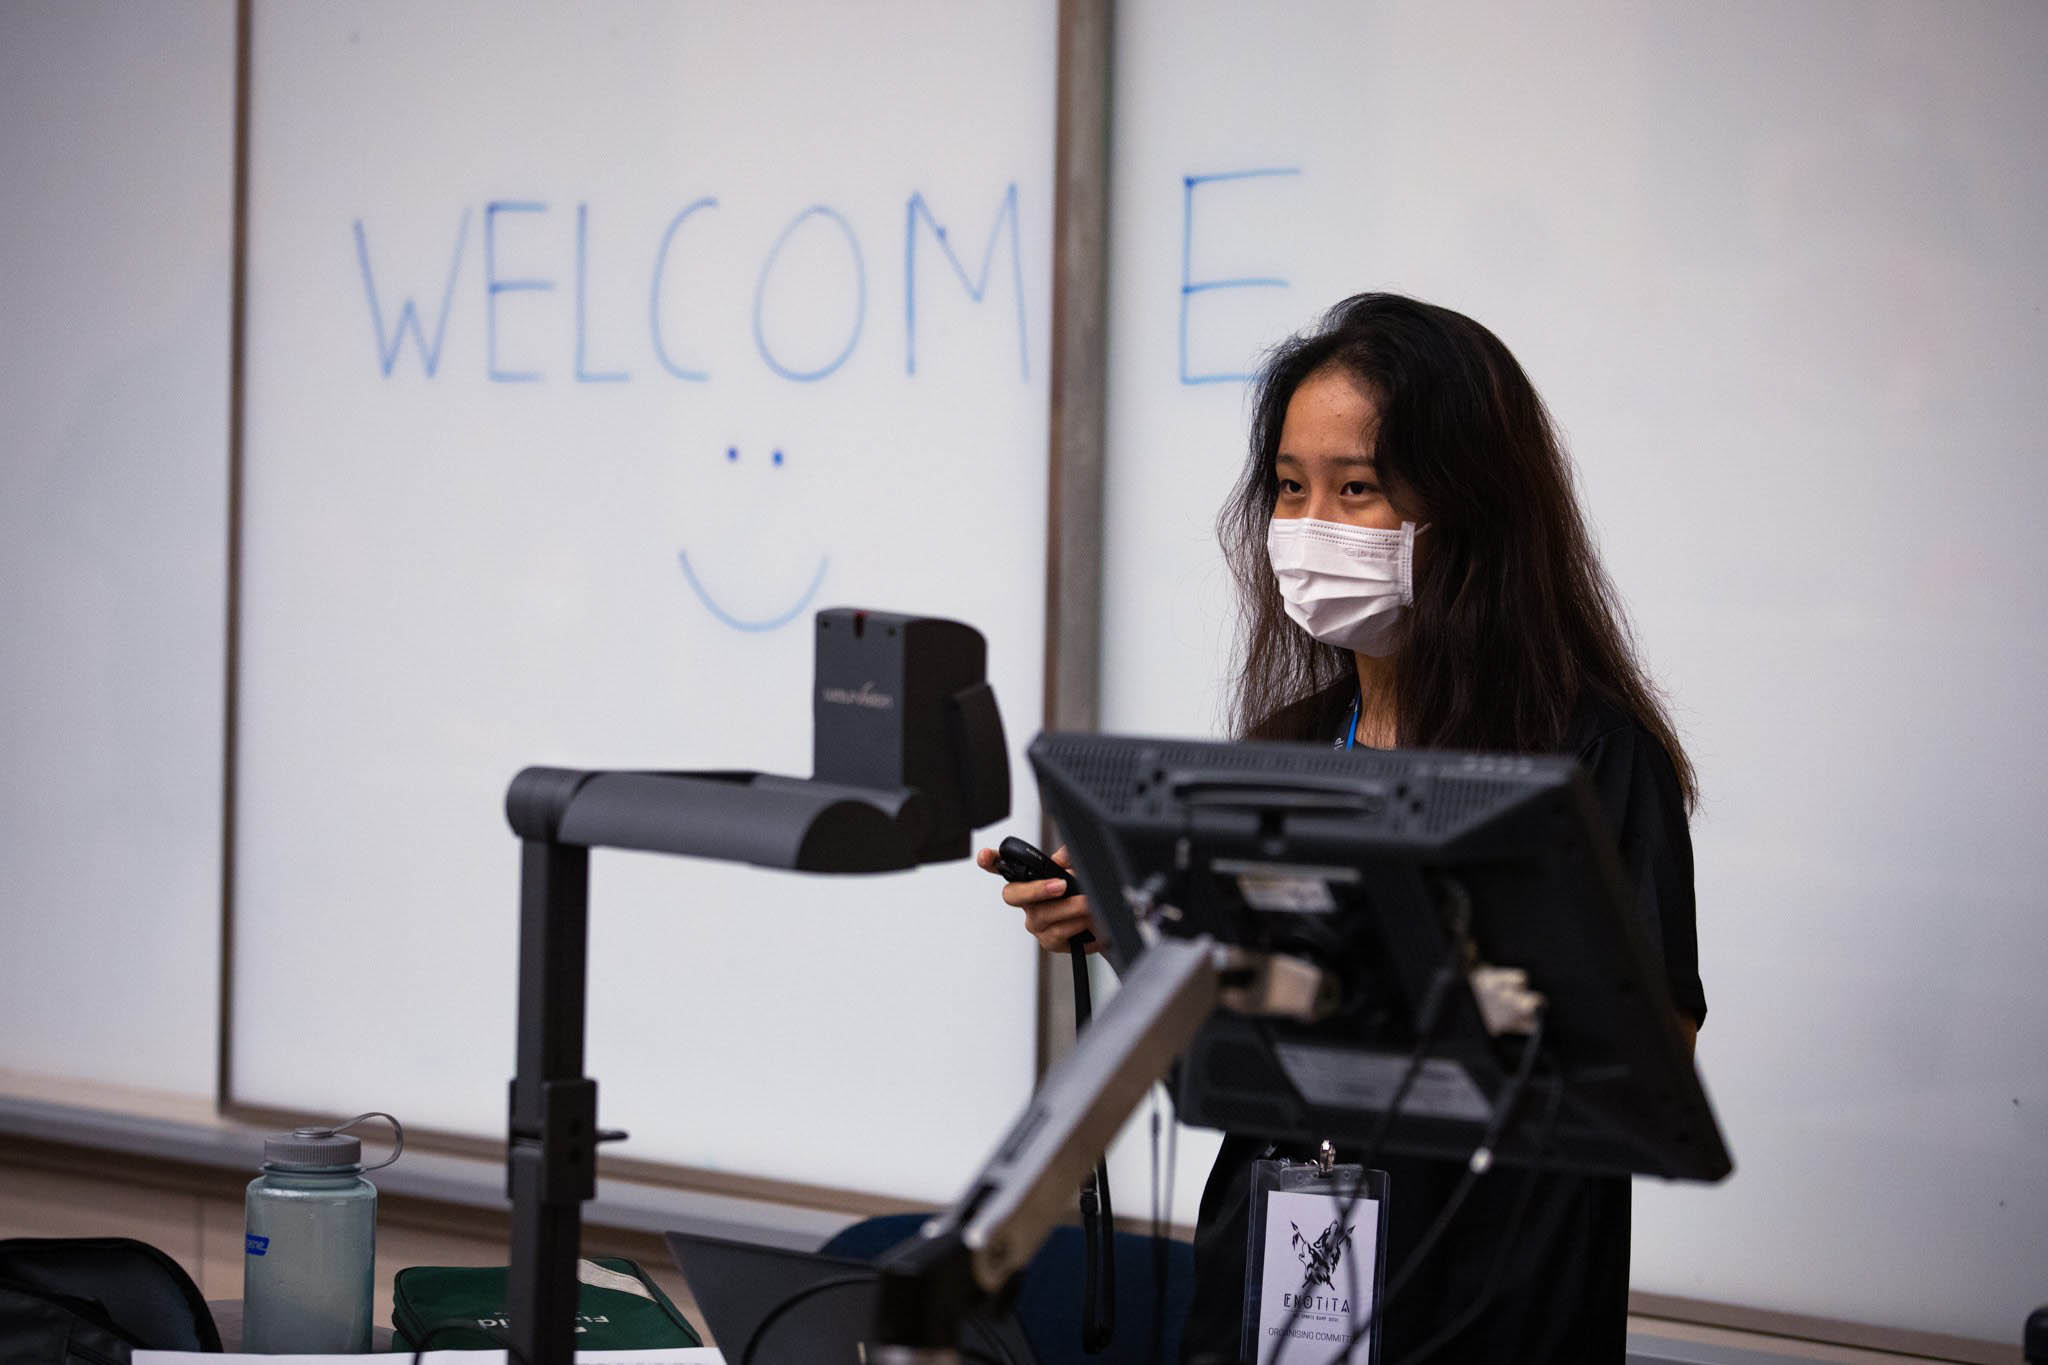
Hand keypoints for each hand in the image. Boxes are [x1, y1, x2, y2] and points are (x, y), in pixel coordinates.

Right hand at [975, 844, 1101, 953]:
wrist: (1104, 922)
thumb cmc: (1084, 894)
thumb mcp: (1078, 870)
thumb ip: (1069, 859)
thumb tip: (1064, 854)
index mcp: (1030, 879)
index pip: (1003, 866)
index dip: (990, 861)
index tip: (985, 856)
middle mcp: (1027, 902)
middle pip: (1012, 895)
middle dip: (1036, 889)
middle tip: (1061, 885)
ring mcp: (1037, 923)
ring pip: (1042, 916)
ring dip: (1070, 908)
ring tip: (1088, 903)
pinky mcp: (1050, 941)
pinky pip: (1057, 935)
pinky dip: (1077, 925)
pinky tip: (1089, 922)